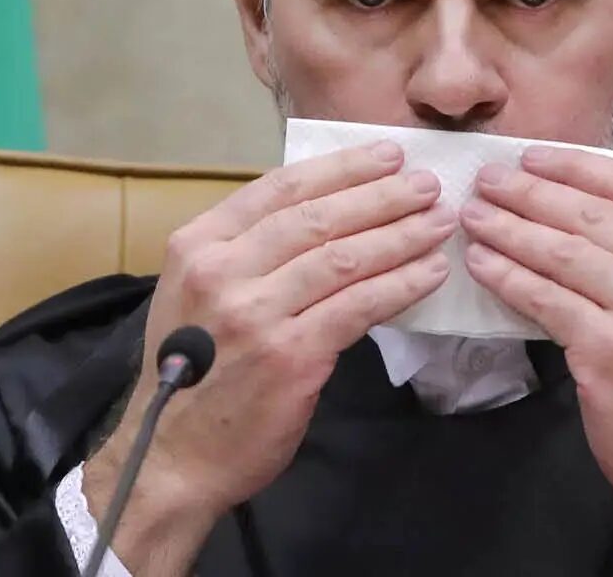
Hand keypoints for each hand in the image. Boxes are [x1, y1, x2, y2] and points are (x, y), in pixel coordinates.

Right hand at [88, 142, 452, 574]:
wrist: (174, 456)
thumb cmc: (194, 373)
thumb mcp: (198, 295)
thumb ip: (248, 253)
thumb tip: (330, 214)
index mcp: (197, 245)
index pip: (280, 188)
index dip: (341, 168)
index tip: (387, 155)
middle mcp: (221, 271)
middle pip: (317, 217)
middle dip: (381, 195)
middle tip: (428, 183)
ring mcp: (254, 313)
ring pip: (342, 257)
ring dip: (400, 234)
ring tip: (438, 222)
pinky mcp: (289, 356)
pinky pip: (357, 306)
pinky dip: (399, 285)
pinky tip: (428, 274)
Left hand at [460, 147, 612, 549]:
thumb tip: (581, 212)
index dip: (577, 166)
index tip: (534, 157)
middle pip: (591, 214)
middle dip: (531, 191)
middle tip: (487, 180)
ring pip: (563, 252)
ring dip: (509, 228)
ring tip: (474, 215)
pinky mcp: (608, 352)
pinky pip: (545, 299)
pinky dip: (508, 276)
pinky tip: (482, 264)